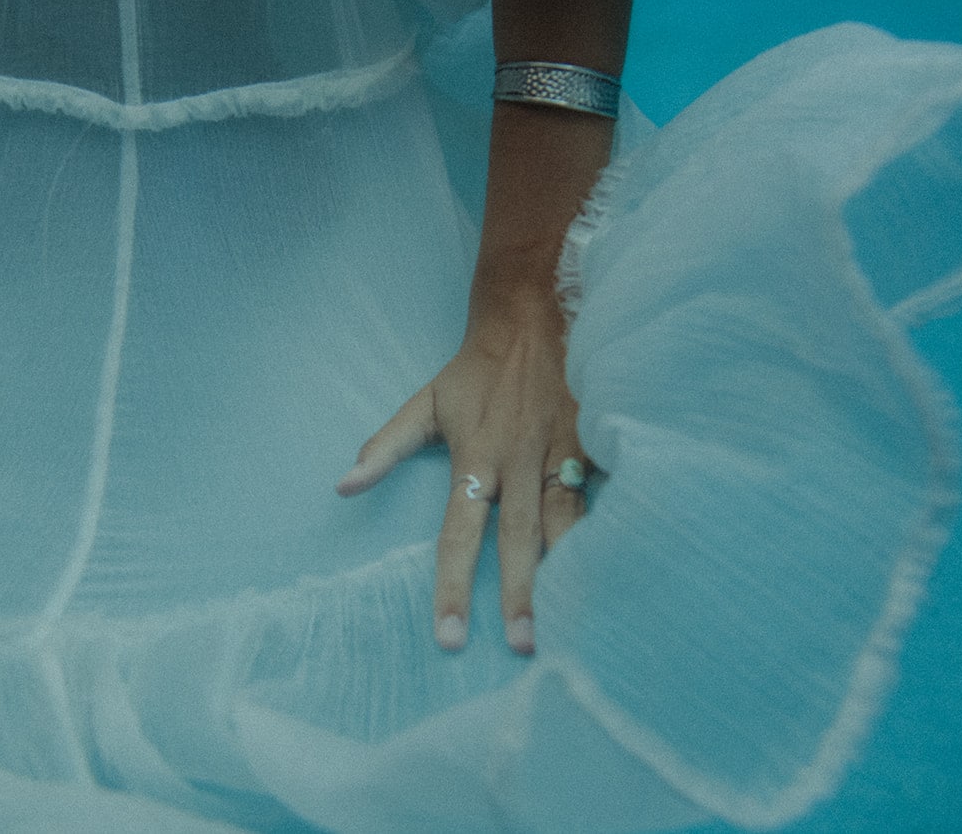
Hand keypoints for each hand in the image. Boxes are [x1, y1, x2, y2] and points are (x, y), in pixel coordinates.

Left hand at [338, 284, 585, 654]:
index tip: (452, 637)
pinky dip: (609, 531)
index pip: (458, 534)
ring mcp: (560, 452)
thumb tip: (342, 486)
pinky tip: (619, 570)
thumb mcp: (424, 405)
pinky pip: (601, 494)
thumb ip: (385, 448)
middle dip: (520, 594)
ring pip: (566, 521)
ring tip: (577, 623)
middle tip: (523, 647)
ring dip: (570, 572)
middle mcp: (517, 462)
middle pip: (517, 538)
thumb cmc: (475, 371)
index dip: (453, 587)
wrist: (531, 315)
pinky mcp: (592, 442)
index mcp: (475, 459)